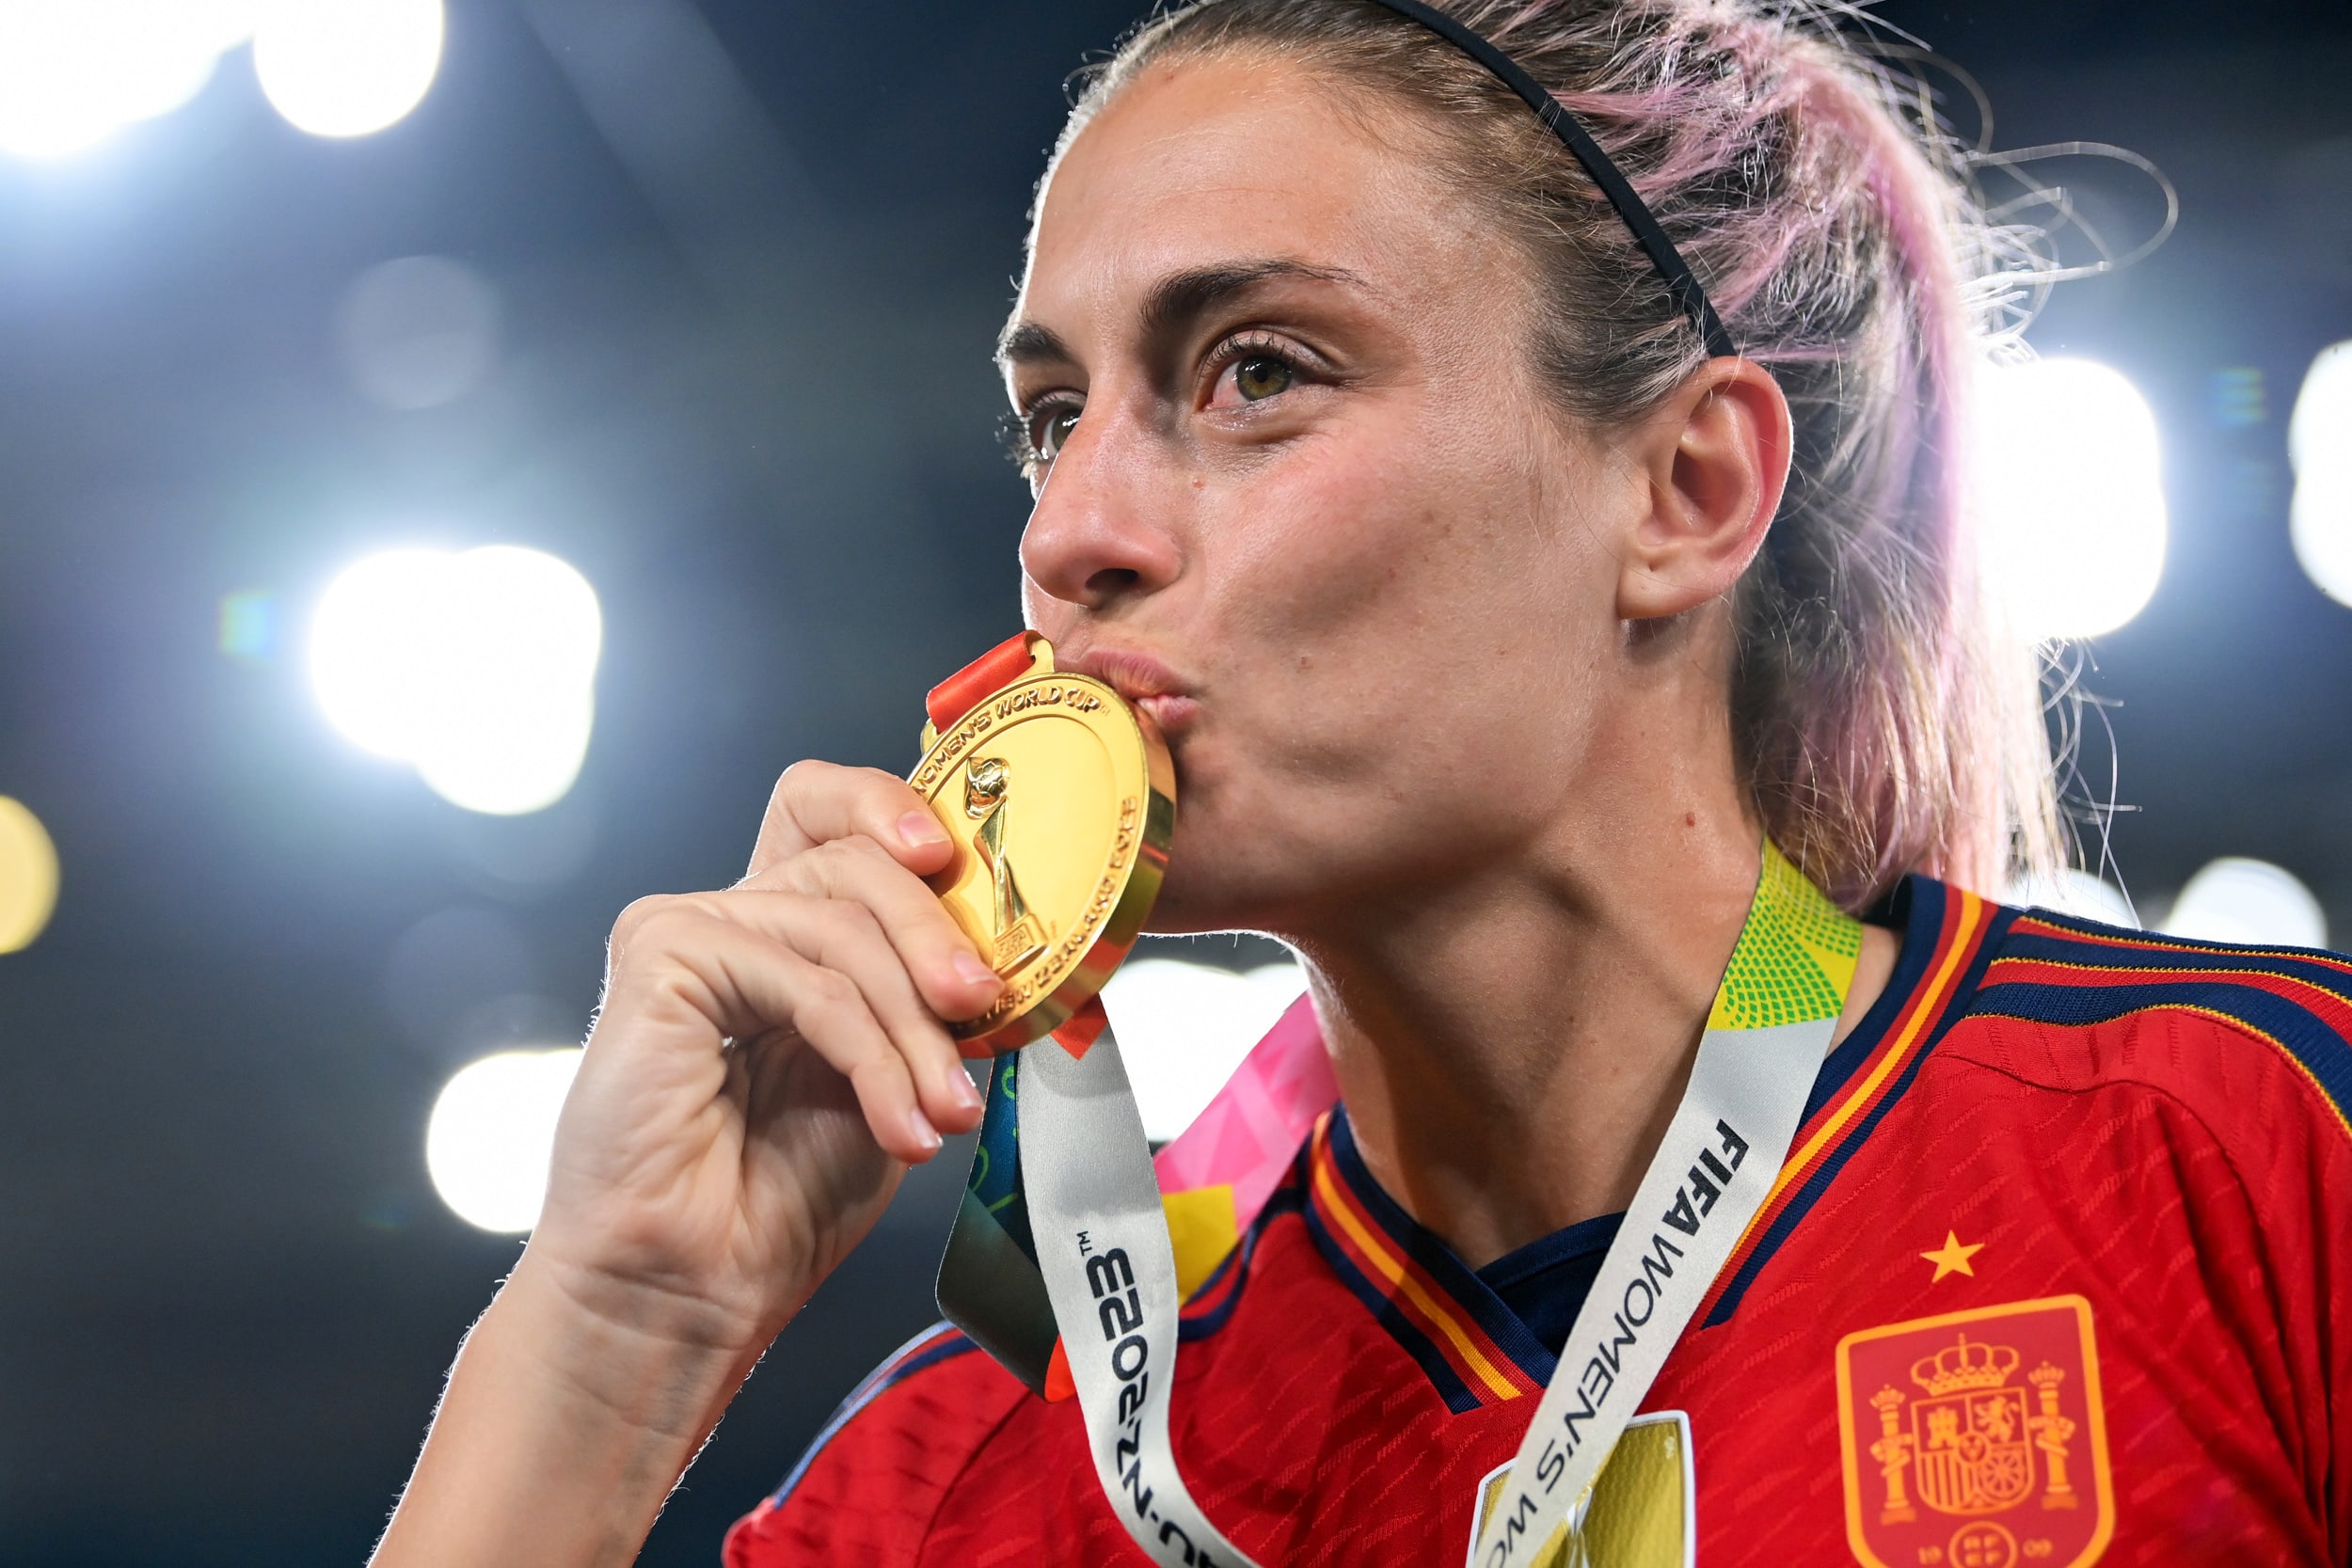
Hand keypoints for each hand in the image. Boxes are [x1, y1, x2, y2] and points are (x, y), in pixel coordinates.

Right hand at [523, 759, 1002, 1356]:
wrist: (691, 1288)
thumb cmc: (780, 1199)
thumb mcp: (890, 1073)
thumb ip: (923, 995)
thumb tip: (1001, 952)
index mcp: (783, 930)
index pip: (828, 810)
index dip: (890, 804)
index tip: (955, 856)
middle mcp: (733, 917)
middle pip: (854, 859)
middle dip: (936, 934)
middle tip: (982, 1004)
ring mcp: (689, 930)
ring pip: (842, 924)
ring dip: (913, 1026)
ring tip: (944, 1109)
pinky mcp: (661, 957)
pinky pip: (804, 977)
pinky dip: (868, 1052)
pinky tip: (896, 1122)